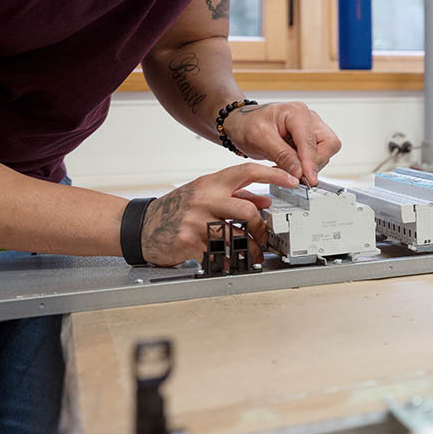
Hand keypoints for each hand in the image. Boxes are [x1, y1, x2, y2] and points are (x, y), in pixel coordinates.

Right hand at [139, 163, 297, 266]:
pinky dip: (229, 260)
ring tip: (254, 252)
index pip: (246, 171)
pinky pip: (218, 252)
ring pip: (235, 233)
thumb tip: (265, 199)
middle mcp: (205, 198)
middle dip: (260, 225)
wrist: (140, 226)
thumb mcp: (204, 194)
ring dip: (250, 246)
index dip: (273, 174)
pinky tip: (233, 262)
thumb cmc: (175, 209)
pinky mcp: (189, 240)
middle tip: (265, 234)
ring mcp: (196, 219)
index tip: (292, 181)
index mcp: (211, 183)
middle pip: (247, 209)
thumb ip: (235, 194)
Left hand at [220, 102, 341, 185]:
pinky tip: (289, 166)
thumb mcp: (260, 139)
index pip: (311, 141)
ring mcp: (310, 129)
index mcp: (297, 112)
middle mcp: (308, 118)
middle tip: (298, 175)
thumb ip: (282, 155)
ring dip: (309, 165)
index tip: (309, 179)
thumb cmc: (247, 124)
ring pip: (325, 151)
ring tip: (286, 168)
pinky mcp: (308, 139)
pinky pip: (316, 155)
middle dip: (315, 162)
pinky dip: (305, 165)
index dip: (311, 162)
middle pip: (328, 144)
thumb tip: (300, 172)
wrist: (240, 123)